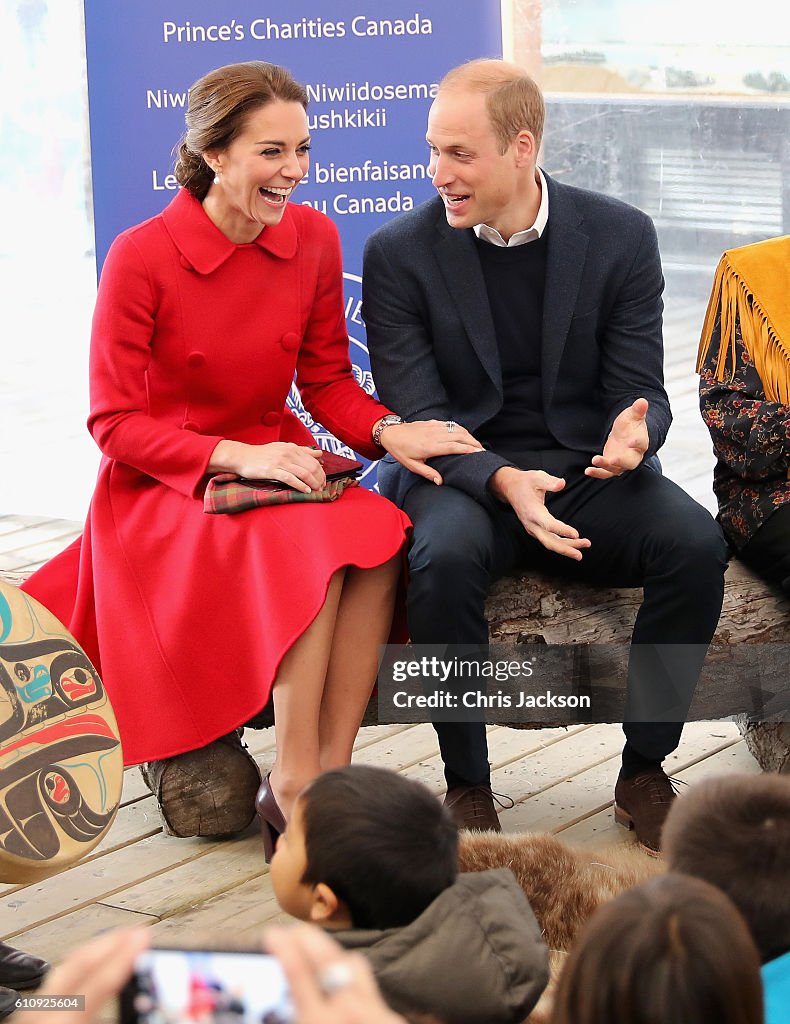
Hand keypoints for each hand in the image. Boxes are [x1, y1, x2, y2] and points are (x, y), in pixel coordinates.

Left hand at [16, 927, 149, 1023]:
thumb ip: (116, 1017)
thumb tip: (145, 1000)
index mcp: (57, 1022)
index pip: (96, 982)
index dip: (123, 957)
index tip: (144, 937)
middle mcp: (40, 1013)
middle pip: (77, 964)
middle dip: (112, 943)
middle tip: (139, 930)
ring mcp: (32, 1012)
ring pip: (66, 967)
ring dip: (98, 950)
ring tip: (123, 940)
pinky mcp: (32, 1014)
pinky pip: (59, 978)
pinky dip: (82, 965)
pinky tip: (96, 965)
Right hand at [210, 440, 325, 492]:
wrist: (242, 457)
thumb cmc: (262, 454)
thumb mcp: (283, 448)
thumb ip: (302, 451)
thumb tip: (319, 453)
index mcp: (292, 447)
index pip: (313, 460)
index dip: (321, 472)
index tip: (323, 481)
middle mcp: (288, 453)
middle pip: (311, 467)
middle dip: (319, 479)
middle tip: (322, 488)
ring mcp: (280, 461)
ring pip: (303, 473)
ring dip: (313, 483)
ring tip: (317, 490)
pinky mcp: (272, 470)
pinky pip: (290, 479)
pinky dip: (301, 486)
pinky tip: (306, 491)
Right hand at [265, 924, 406, 1023]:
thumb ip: (292, 1017)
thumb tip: (274, 1008)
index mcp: (317, 1022)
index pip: (297, 969)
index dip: (282, 945)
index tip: (271, 934)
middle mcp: (348, 1011)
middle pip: (326, 955)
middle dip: (305, 937)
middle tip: (289, 932)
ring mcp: (374, 1012)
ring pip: (353, 963)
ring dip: (331, 954)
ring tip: (314, 954)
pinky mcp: (391, 1018)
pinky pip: (368, 984)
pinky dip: (352, 977)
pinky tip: (342, 984)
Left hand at [378, 420, 483, 484]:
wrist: (391, 433)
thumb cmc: (401, 451)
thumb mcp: (412, 465)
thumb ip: (427, 473)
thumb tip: (440, 481)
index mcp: (430, 447)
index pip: (454, 447)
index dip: (468, 449)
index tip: (479, 453)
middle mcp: (434, 435)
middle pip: (459, 436)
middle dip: (473, 442)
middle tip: (482, 450)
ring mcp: (434, 427)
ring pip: (456, 429)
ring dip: (468, 435)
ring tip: (476, 444)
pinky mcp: (433, 422)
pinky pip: (450, 424)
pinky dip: (460, 429)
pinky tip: (465, 434)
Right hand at [490, 467, 590, 559]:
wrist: (510, 488)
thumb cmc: (526, 482)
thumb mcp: (537, 477)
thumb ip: (550, 482)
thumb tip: (562, 484)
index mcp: (532, 511)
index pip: (548, 524)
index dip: (562, 530)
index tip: (576, 534)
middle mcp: (531, 524)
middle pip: (549, 542)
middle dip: (565, 549)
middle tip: (580, 554)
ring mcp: (533, 529)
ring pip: (550, 543)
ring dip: (567, 547)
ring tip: (585, 545)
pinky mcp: (536, 530)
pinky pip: (549, 540)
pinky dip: (562, 544)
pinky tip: (574, 543)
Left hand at [585, 399, 648, 479]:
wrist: (626, 435)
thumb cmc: (631, 425)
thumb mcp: (633, 415)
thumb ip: (637, 410)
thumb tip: (642, 401)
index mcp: (641, 442)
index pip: (641, 444)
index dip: (637, 443)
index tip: (631, 441)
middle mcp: (633, 455)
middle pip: (630, 462)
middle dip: (622, 462)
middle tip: (613, 460)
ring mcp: (622, 463)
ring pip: (616, 469)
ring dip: (605, 466)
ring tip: (594, 460)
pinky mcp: (612, 466)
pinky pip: (605, 472)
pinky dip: (597, 473)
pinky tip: (587, 470)